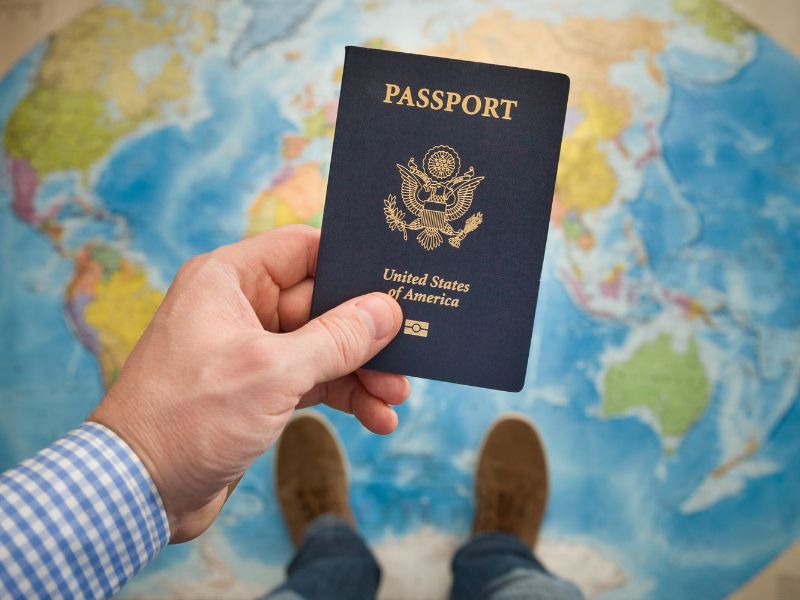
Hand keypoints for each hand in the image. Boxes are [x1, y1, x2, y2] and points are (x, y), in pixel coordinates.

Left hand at [89, 225, 407, 542]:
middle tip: (409, 353)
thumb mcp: (273, 372)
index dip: (351, 262)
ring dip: (362, 370)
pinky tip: (376, 418)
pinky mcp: (258, 390)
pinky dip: (344, 396)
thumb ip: (336, 338)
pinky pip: (313, 380)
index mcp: (230, 280)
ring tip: (397, 397)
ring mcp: (251, 351)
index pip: (304, 249)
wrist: (136, 491)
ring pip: (323, 346)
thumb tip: (387, 310)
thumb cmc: (188, 418)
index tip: (396, 280)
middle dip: (367, 332)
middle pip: (322, 303)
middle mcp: (240, 308)